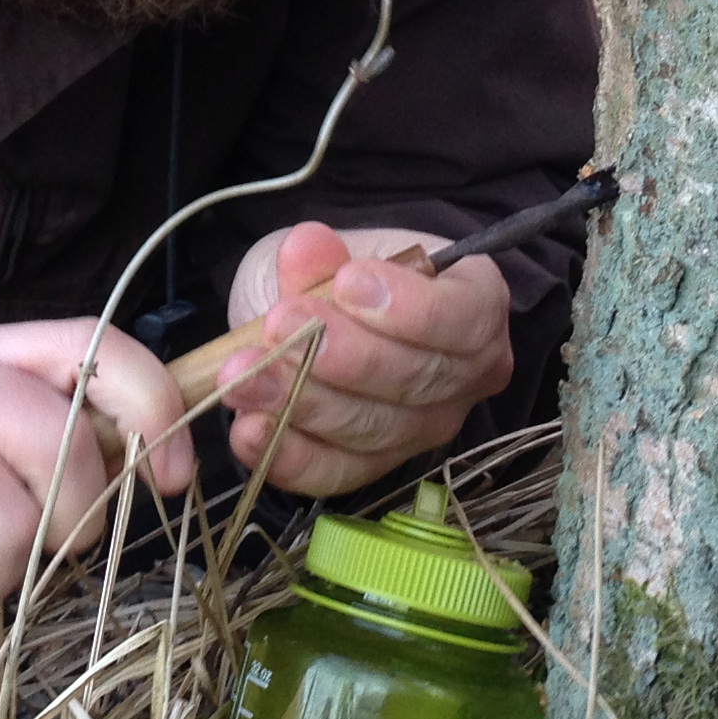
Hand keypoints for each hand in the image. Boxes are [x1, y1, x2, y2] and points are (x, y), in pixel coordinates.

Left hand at [215, 223, 511, 495]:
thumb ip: (320, 255)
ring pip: (372, 428)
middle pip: (415, 380)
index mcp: (475, 306)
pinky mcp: (376, 466)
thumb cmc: (340, 277)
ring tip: (243, 375)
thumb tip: (306, 246)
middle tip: (279, 325)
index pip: (463, 318)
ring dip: (302, 402)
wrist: (314, 316)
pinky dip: (288, 455)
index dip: (411, 309)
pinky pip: (338, 472)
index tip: (348, 283)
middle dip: (342, 355)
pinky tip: (249, 429)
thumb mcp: (327, 253)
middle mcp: (465, 377)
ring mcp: (423, 429)